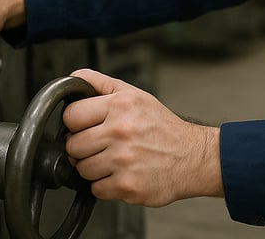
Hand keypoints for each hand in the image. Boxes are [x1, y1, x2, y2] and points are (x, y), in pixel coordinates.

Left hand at [63, 68, 222, 206]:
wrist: (193, 158)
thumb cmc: (163, 128)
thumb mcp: (136, 95)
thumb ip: (101, 84)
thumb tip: (74, 77)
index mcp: (120, 105)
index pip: (71, 115)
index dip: (76, 123)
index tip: (85, 127)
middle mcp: (121, 131)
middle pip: (73, 145)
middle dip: (83, 147)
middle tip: (101, 145)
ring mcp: (123, 160)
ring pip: (82, 169)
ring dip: (94, 168)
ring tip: (114, 160)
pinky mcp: (127, 186)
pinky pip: (97, 189)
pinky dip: (106, 185)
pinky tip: (122, 173)